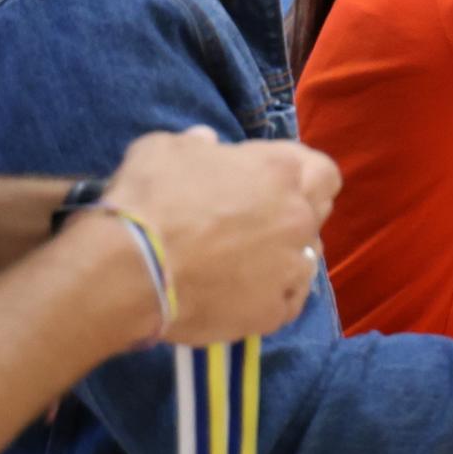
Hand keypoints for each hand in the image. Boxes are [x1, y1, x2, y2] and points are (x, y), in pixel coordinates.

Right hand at [98, 127, 338, 344]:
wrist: (130, 270)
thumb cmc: (148, 200)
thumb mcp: (166, 149)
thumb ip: (197, 144)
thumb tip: (207, 142)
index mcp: (280, 172)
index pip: (322, 172)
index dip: (303, 175)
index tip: (275, 182)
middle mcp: (297, 218)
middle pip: (318, 213)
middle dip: (295, 212)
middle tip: (258, 220)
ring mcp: (291, 268)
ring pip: (306, 259)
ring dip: (284, 255)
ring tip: (245, 261)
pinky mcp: (276, 311)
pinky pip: (288, 301)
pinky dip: (272, 296)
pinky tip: (244, 293)